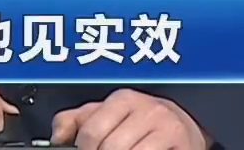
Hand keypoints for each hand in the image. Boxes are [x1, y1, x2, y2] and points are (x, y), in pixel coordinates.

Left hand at [51, 89, 206, 149]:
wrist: (187, 126)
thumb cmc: (144, 122)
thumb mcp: (108, 114)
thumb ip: (77, 121)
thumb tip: (56, 138)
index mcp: (123, 99)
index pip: (91, 131)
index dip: (83, 149)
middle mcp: (146, 109)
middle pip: (110, 146)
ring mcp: (165, 128)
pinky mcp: (182, 144)